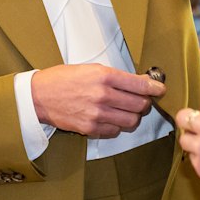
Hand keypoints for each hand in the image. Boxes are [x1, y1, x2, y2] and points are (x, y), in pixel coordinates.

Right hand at [31, 63, 164, 137]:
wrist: (39, 96)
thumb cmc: (64, 79)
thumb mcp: (90, 68)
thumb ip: (115, 76)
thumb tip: (139, 82)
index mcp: (103, 76)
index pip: (139, 84)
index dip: (154, 88)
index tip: (160, 89)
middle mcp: (103, 95)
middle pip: (140, 105)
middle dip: (145, 102)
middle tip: (142, 100)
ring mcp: (97, 114)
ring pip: (131, 121)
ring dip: (133, 116)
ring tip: (127, 111)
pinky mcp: (91, 129)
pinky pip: (116, 132)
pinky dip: (117, 126)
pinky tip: (111, 118)